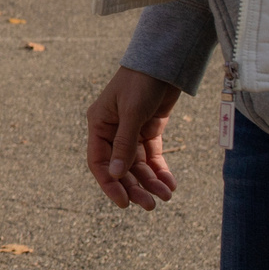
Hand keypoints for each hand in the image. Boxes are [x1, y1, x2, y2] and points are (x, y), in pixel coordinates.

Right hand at [84, 65, 180, 209]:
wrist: (164, 64)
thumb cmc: (141, 83)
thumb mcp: (131, 113)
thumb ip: (123, 144)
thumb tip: (114, 174)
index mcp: (99, 125)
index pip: (99, 162)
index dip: (110, 184)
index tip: (124, 203)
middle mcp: (112, 131)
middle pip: (120, 167)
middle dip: (135, 187)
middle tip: (150, 205)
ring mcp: (131, 131)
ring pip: (138, 165)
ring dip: (150, 181)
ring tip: (166, 196)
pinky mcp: (149, 130)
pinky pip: (152, 156)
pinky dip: (160, 170)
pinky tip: (170, 183)